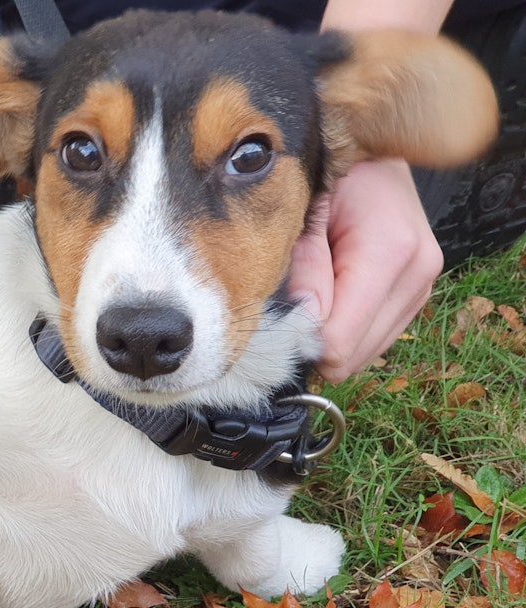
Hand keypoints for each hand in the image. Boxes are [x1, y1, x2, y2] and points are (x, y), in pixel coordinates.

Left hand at [288, 159, 443, 382]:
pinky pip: (375, 339)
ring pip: (365, 353)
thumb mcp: (305, 212)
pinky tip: (334, 295)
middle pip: (354, 354)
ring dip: (332, 335)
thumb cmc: (330, 177)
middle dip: (315, 340)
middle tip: (290, 302)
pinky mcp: (419, 294)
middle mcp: (418, 273)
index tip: (276, 319)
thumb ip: (304, 268)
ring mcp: (424, 286)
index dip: (301, 340)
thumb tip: (303, 324)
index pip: (341, 338)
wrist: (371, 159)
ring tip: (315, 290)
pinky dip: (348, 329)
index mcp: (390, 251)